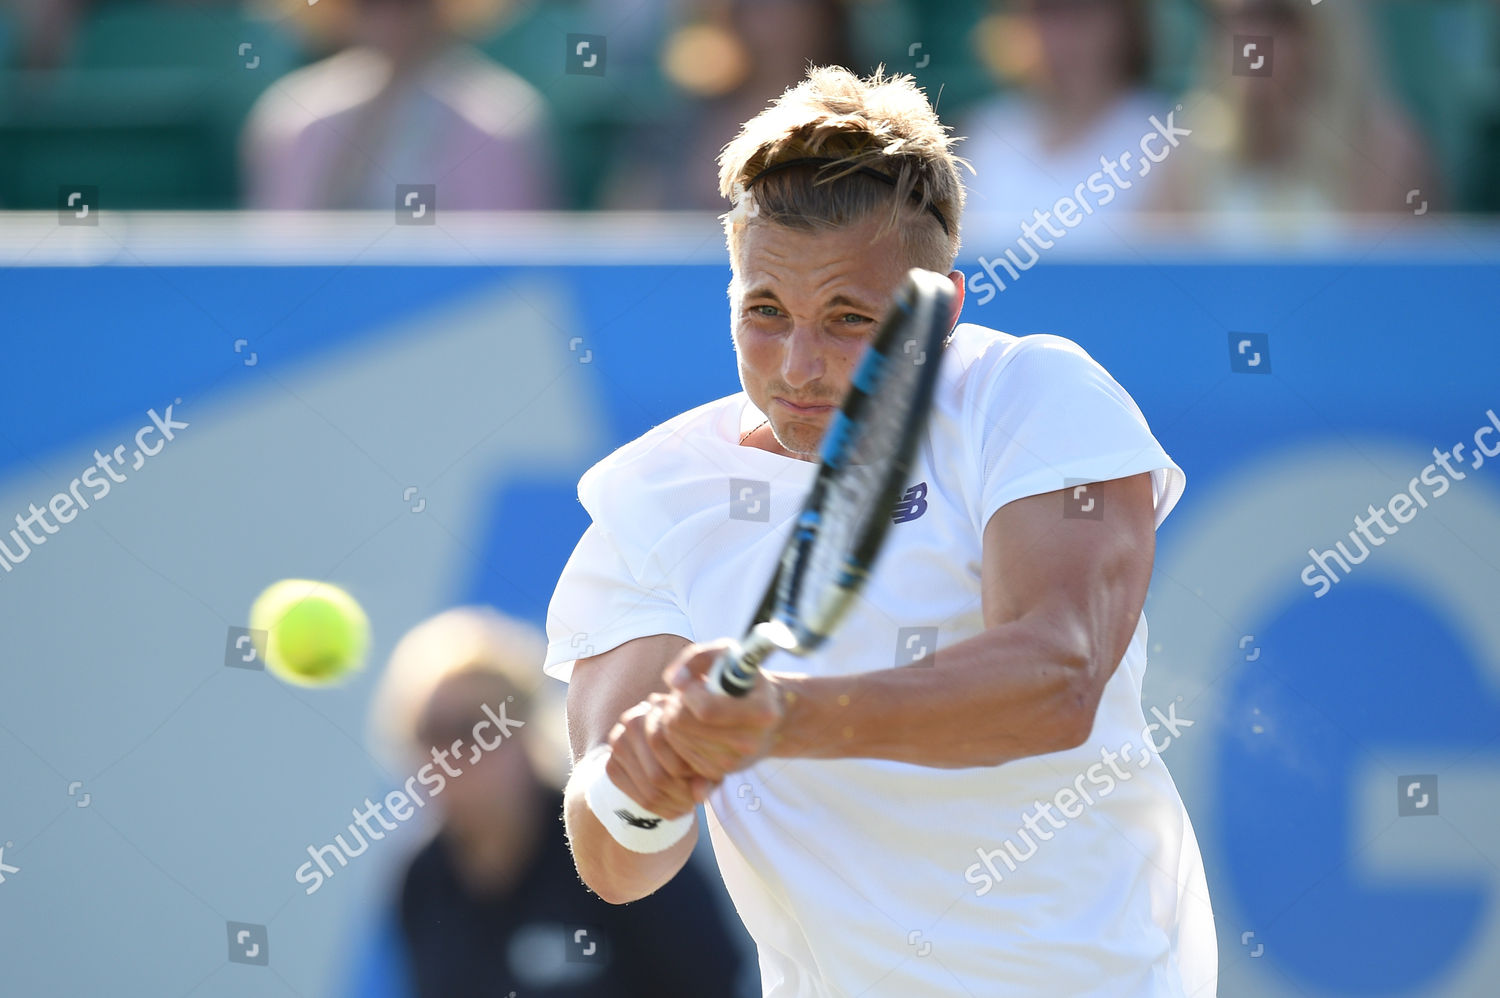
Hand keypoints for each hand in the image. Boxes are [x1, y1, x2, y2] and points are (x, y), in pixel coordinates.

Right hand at [603, 700, 715, 820]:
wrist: (664, 743)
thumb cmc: (693, 744)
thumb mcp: (707, 754)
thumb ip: (708, 774)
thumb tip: (700, 796)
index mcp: (658, 707)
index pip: (673, 750)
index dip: (693, 772)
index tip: (707, 781)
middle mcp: (633, 721)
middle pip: (659, 775)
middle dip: (683, 794)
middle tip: (698, 800)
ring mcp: (618, 743)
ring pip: (649, 790)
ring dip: (673, 804)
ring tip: (689, 804)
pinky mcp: (611, 765)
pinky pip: (637, 797)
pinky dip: (660, 809)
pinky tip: (675, 808)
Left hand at [655, 640, 786, 783]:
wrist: (772, 716)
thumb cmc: (746, 679)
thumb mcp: (728, 653)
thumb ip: (697, 657)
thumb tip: (673, 681)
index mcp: (760, 711)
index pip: (706, 710)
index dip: (687, 694)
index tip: (691, 683)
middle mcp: (749, 742)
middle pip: (684, 725)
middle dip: (675, 705)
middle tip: (684, 695)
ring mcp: (735, 761)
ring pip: (676, 739)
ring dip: (674, 719)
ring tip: (690, 708)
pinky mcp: (720, 772)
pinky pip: (680, 754)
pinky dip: (679, 737)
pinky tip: (693, 725)